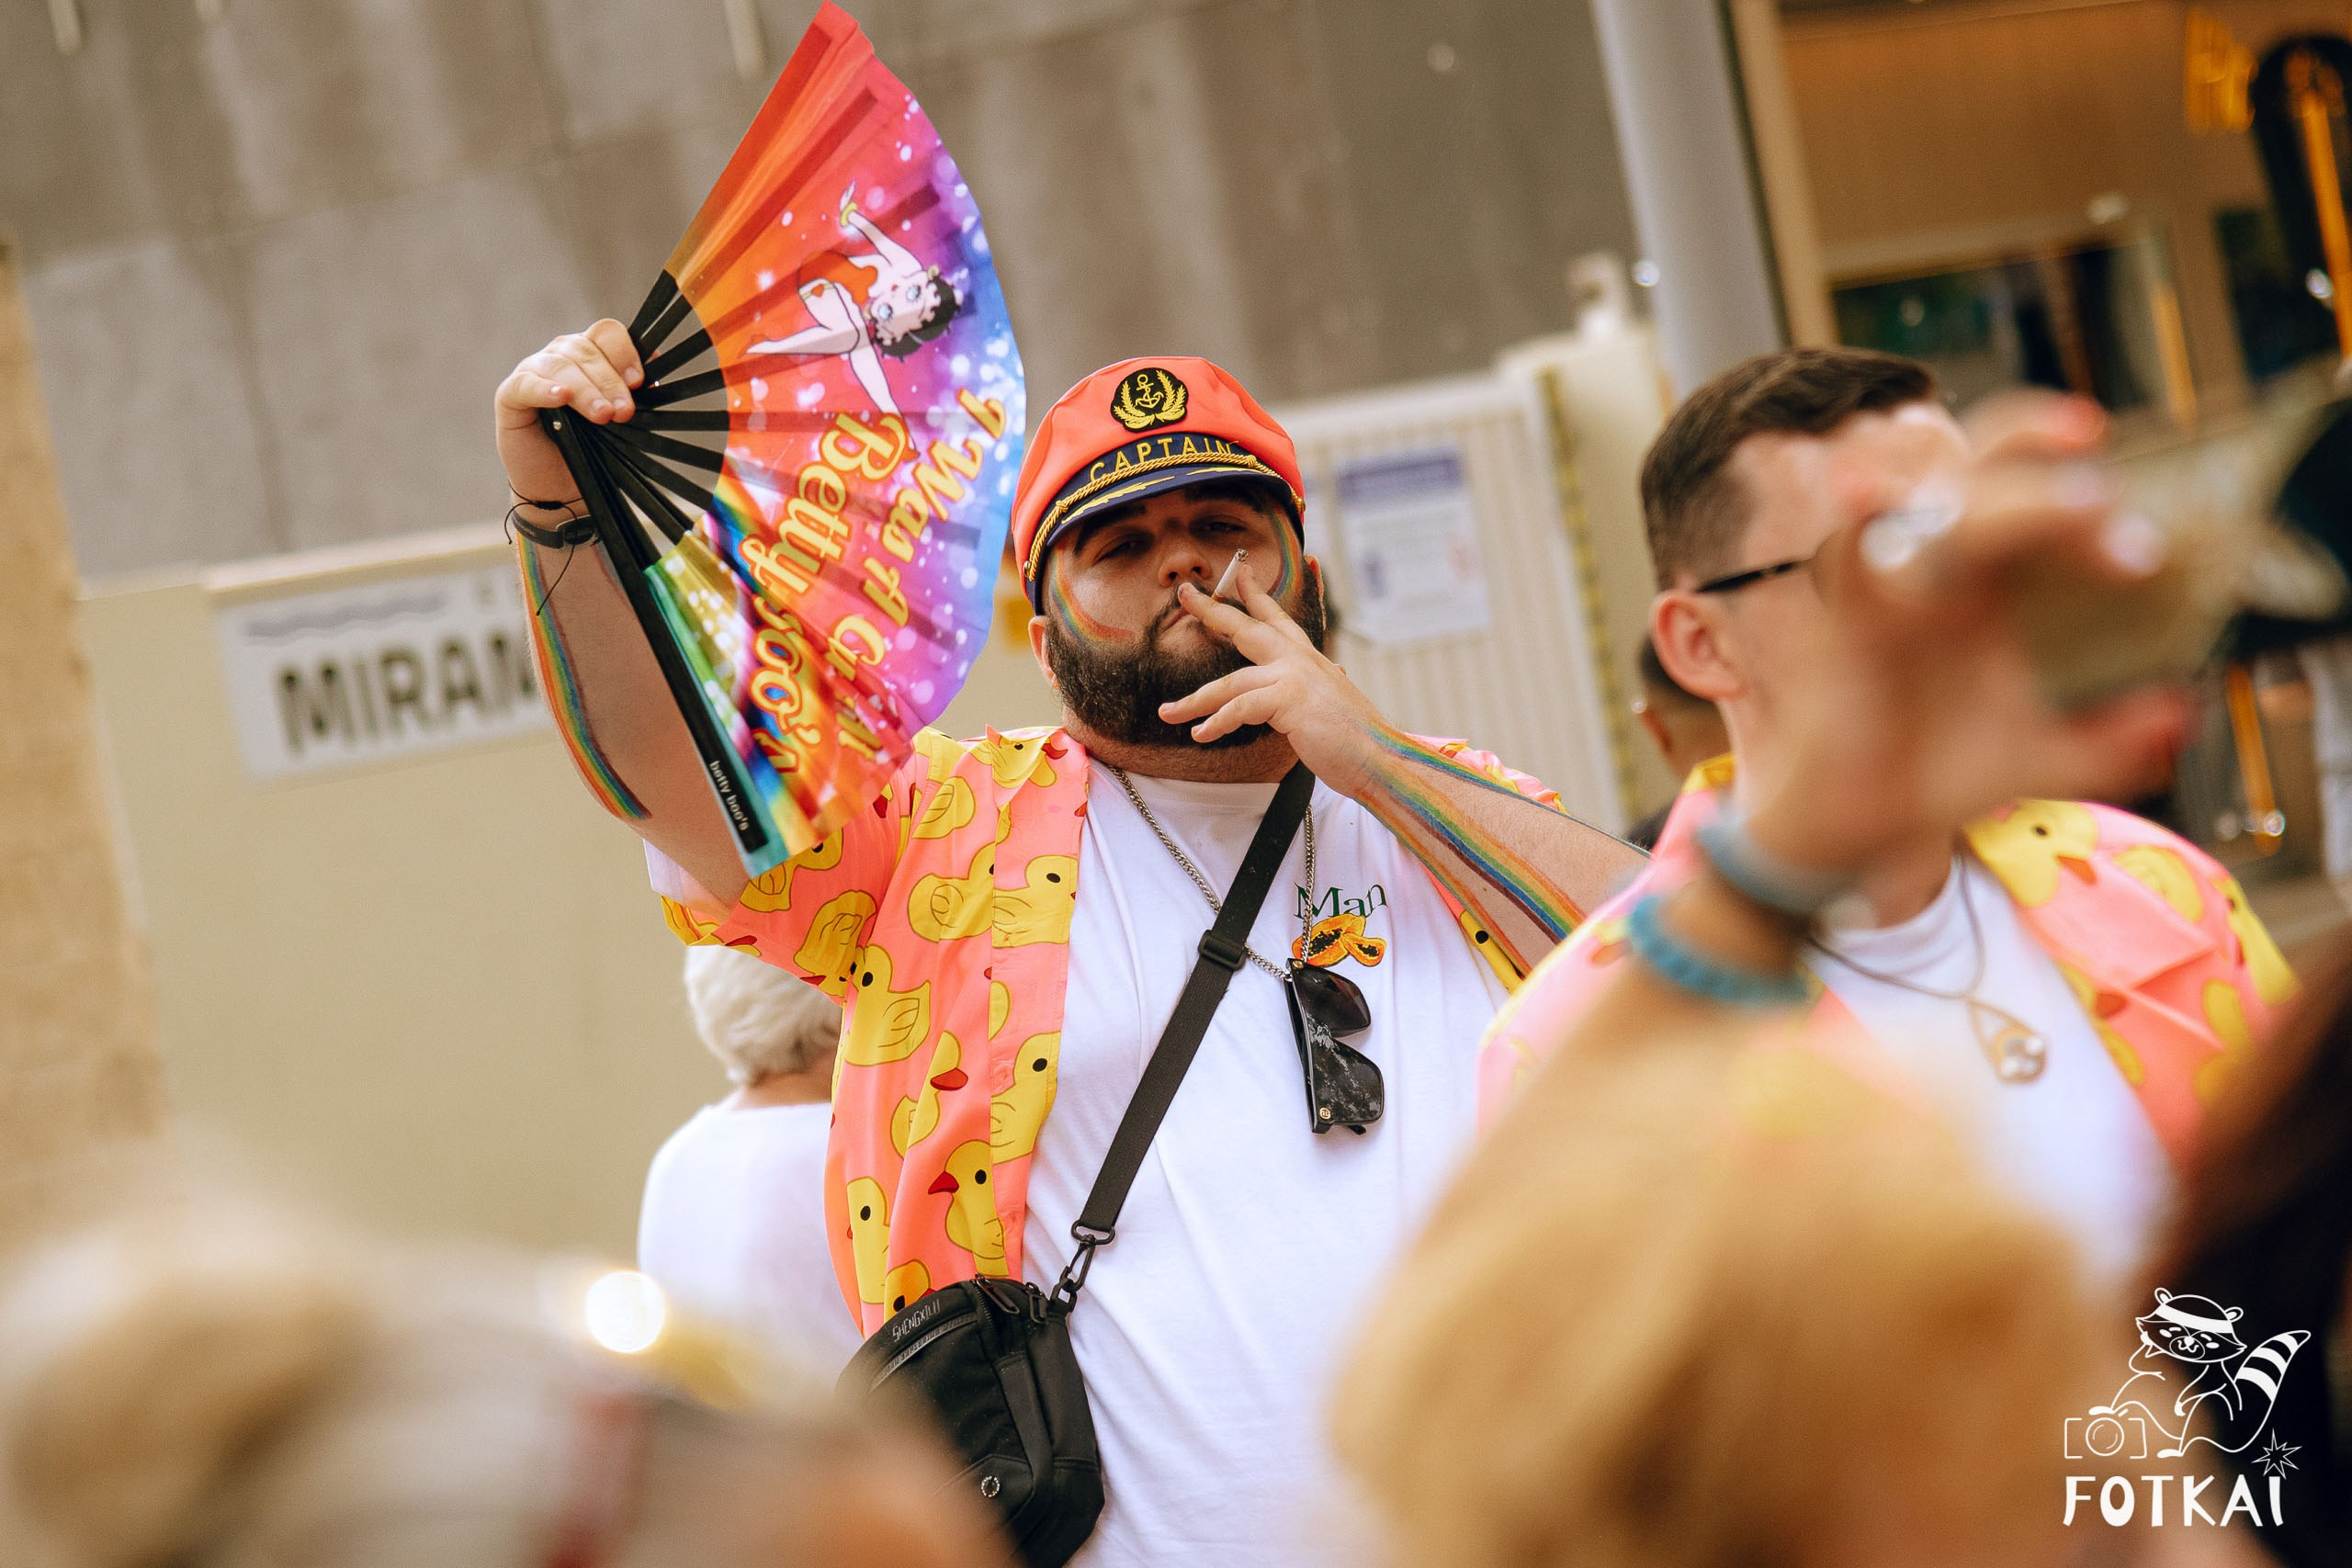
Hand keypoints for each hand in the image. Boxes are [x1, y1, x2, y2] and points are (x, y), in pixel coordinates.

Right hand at [493, 321, 642, 507]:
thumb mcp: (620, 418)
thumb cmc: (592, 448)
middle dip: (609, 381)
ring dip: (585, 389)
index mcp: (591, 354)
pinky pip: (526, 383)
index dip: (625, 352)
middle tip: (624, 411)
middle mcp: (561, 355)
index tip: (640, 382)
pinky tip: (560, 396)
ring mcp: (533, 371)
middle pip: (586, 350)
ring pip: (559, 365)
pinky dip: (544, 388)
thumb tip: (657, 358)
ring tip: (602, 415)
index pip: (607, 334)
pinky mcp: (510, 394)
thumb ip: (635, 390)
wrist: (560, 488)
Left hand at [1157, 567, 1387, 791]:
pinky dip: (1216, 722)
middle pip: (1247, 628)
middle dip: (1213, 610)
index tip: (1240, 571)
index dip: (1257, 595)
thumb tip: (1337, 671)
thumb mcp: (1336, 703)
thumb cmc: (1357, 740)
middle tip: (1185, 593)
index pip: (1279, 619)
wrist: (1381, 759)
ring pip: (1229, 682)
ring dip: (1193, 700)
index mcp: (1310, 660)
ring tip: (1167, 712)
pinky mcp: (1288, 700)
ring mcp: (1294, 677)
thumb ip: (1327, 685)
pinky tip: (1199, 735)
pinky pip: (1239, 708)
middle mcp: (1301, 660)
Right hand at [1745, 392, 2190, 878]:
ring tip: (2077, 504)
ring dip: (2007, 493)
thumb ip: (2109, 742)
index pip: (2043, 503)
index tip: (2142, 555)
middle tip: (2099, 473)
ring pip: (1940, 496)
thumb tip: (2184, 712)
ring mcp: (1892, 581)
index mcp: (1988, 581)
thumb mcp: (2039, 759)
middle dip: (2040, 444)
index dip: (2091, 511)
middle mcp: (1939, 563)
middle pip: (1989, 463)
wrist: (1851, 829)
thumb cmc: (1932, 774)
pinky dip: (1862, 509)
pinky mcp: (1849, 614)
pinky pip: (1852, 546)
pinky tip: (1866, 487)